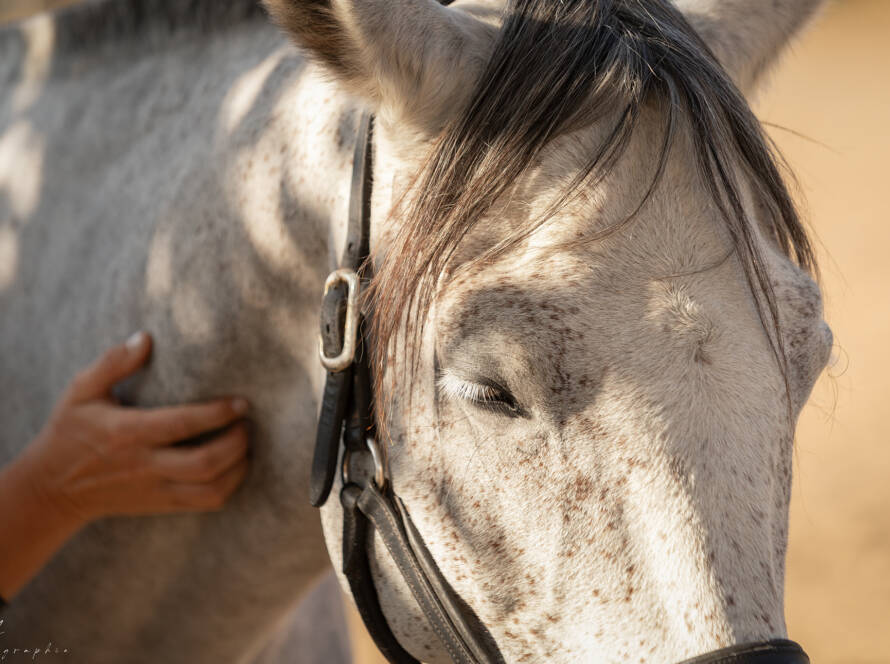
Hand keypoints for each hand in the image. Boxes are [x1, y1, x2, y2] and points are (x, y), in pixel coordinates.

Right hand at [18, 332, 250, 526]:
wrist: (51, 490)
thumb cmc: (69, 433)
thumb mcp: (81, 391)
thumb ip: (113, 363)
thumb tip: (146, 337)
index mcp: (127, 433)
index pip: (181, 425)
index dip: (217, 414)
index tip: (241, 402)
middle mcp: (144, 465)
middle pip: (204, 463)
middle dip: (237, 442)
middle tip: (248, 423)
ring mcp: (155, 489)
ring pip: (211, 489)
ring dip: (238, 467)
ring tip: (246, 444)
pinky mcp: (161, 504)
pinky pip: (206, 503)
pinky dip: (230, 486)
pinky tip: (235, 466)